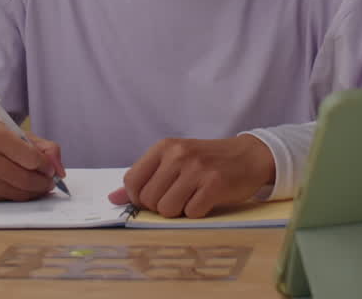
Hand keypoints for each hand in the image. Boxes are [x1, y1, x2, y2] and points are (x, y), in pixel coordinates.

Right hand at [0, 116, 65, 201]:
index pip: (32, 158)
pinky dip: (17, 195)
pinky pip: (6, 200)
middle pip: (26, 180)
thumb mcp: (12, 130)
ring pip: (18, 194)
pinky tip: (18, 186)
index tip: (50, 167)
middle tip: (49, 180)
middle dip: (44, 183)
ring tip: (37, 184)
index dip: (47, 166)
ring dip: (33, 192)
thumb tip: (60, 170)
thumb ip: (41, 146)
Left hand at [107, 135, 274, 217]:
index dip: (138, 198)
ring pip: (167, 209)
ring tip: (192, 197)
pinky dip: (197, 212)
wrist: (248, 156)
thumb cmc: (206, 161)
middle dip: (161, 206)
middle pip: (148, 199)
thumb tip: (112, 199)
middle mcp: (178, 155)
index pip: (131, 182)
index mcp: (163, 147)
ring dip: (179, 211)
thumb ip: (144, 178)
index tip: (154, 197)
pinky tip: (206, 200)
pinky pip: (191, 213)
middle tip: (179, 196)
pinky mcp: (214, 184)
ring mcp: (197, 169)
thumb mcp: (173, 161)